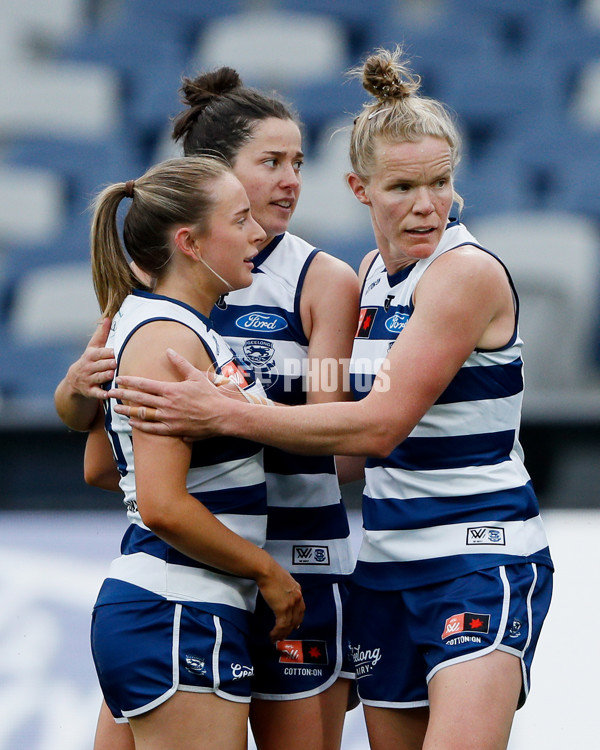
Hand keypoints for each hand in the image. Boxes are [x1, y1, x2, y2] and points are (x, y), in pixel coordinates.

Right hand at [66, 318, 115, 398]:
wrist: (74, 381)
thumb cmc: (89, 360)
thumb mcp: (93, 347)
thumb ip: (101, 334)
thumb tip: (108, 318)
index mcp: (91, 356)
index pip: (100, 353)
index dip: (108, 353)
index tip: (116, 351)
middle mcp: (88, 367)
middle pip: (101, 365)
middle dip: (109, 364)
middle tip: (117, 363)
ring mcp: (88, 380)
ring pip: (99, 378)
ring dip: (106, 377)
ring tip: (113, 375)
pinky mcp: (89, 391)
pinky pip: (96, 393)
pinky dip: (102, 394)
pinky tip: (109, 394)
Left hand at [107, 348, 229, 437]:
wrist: (221, 415)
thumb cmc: (210, 395)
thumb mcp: (196, 376)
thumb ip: (180, 363)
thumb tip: (169, 350)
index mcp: (171, 390)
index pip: (145, 384)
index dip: (130, 381)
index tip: (119, 378)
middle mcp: (166, 404)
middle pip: (139, 399)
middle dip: (122, 395)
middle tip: (109, 393)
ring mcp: (168, 418)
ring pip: (142, 414)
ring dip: (127, 411)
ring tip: (116, 409)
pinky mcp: (173, 430)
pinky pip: (152, 428)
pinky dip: (141, 425)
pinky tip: (132, 423)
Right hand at [257, 561, 304, 641]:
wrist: (267, 570)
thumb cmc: (271, 572)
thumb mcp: (284, 579)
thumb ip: (287, 588)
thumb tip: (283, 596)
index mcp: (298, 590)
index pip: (301, 608)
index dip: (298, 619)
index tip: (295, 626)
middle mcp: (297, 598)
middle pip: (296, 618)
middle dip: (290, 629)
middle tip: (283, 636)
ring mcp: (291, 604)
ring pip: (288, 624)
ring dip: (282, 634)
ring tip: (276, 638)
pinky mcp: (282, 608)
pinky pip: (281, 625)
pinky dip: (277, 632)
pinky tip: (272, 635)